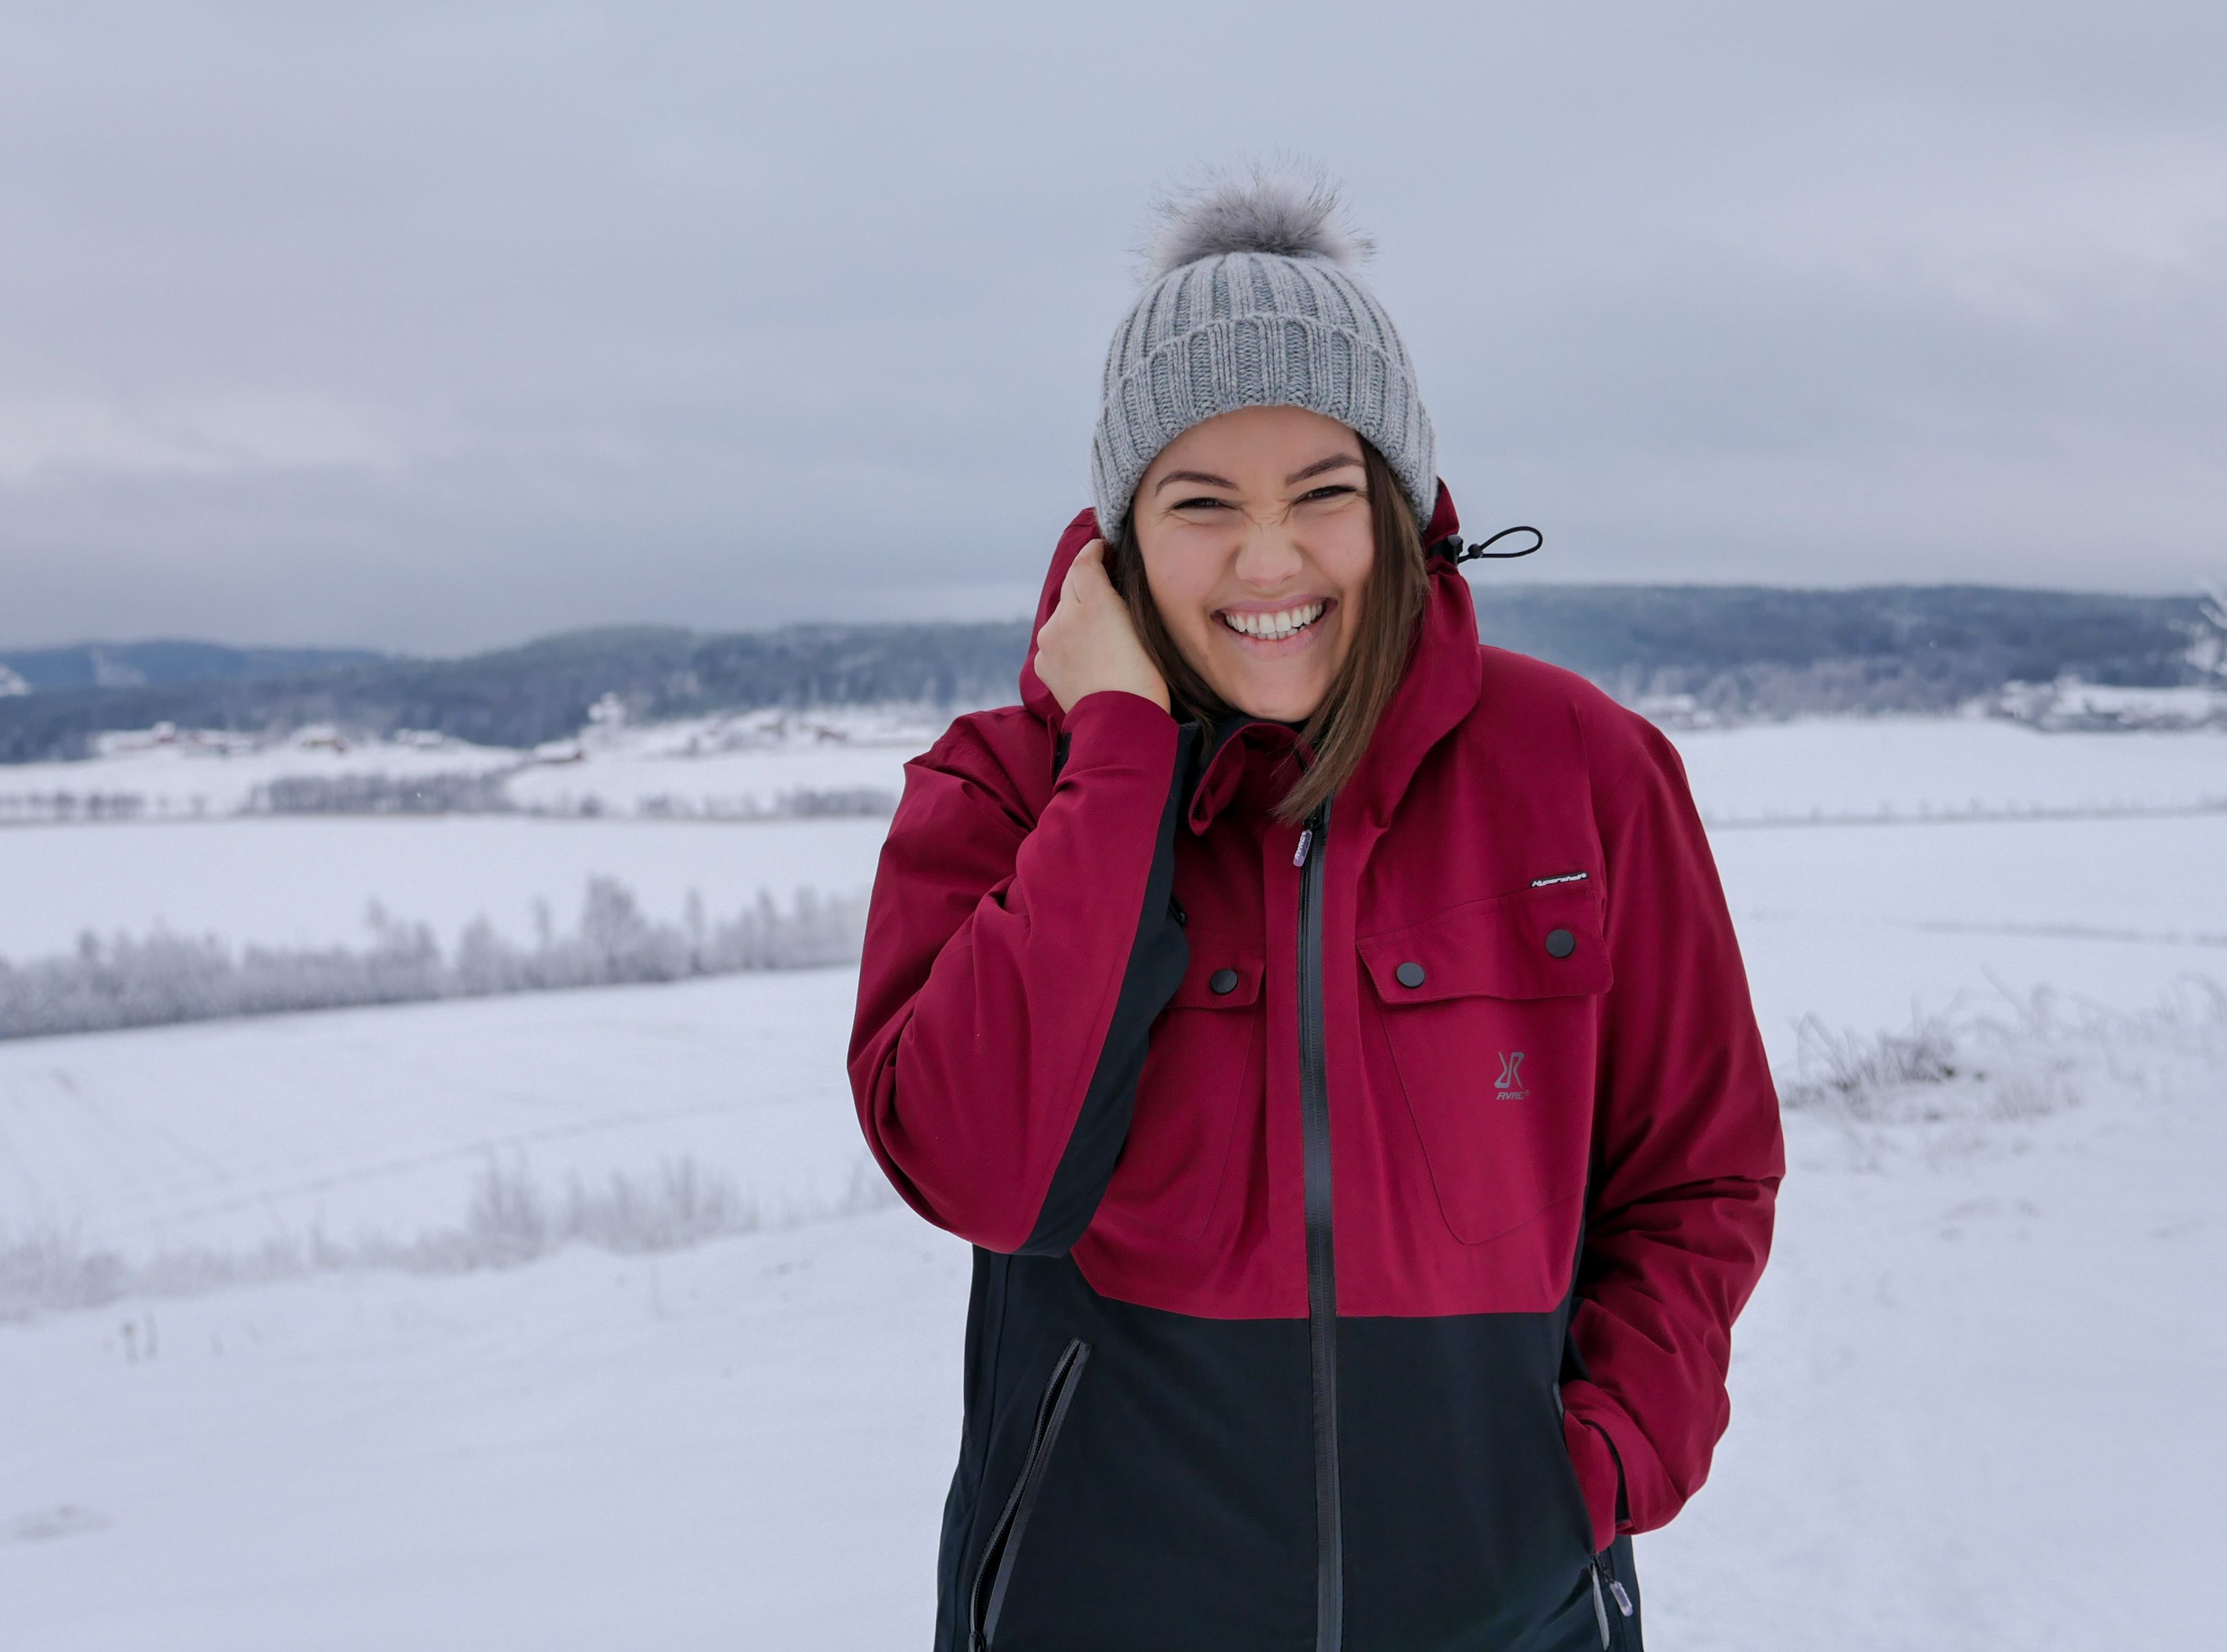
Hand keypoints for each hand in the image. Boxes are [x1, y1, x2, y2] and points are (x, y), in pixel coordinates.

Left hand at [1031, 539, 1170, 714]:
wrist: (1121, 723)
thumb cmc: (1145, 676)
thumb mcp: (1143, 626)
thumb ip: (1121, 594)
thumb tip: (1110, 576)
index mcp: (1093, 600)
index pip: (1086, 560)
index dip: (1096, 551)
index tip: (1104, 549)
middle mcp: (1064, 615)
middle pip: (1072, 583)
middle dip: (1086, 578)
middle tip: (1106, 581)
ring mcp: (1049, 641)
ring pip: (1062, 613)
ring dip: (1076, 611)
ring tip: (1099, 626)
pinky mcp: (1043, 663)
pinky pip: (1054, 640)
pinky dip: (1067, 638)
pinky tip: (1086, 653)